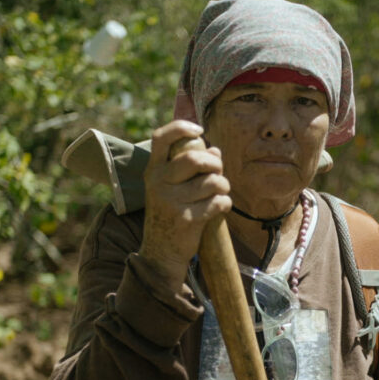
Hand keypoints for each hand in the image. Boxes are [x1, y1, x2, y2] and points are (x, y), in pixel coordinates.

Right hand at [139, 120, 230, 290]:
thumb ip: (189, 166)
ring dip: (224, 185)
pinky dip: (225, 203)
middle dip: (216, 164)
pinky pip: (218, 202)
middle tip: (218, 172)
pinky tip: (220, 207)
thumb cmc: (170, 213)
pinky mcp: (187, 219)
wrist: (161, 252)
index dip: (182, 127)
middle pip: (196, 159)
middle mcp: (159, 183)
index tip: (199, 130)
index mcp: (153, 171)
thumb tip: (215, 150)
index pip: (162, 137)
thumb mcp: (169, 187)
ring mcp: (172, 201)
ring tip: (220, 192)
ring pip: (213, 182)